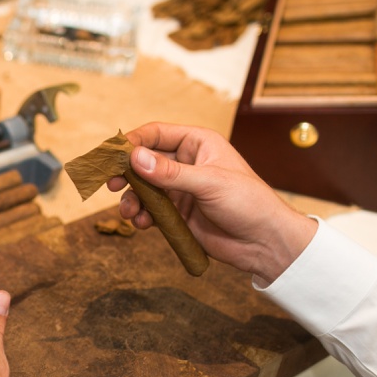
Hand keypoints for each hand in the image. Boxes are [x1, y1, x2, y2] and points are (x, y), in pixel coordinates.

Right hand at [107, 123, 316, 283]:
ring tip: (129, 213)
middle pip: (144, 161)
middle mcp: (187, 163)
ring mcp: (181, 188)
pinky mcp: (178, 212)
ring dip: (132, 199)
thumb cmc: (248, 203)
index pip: (156, 134)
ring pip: (144, 187)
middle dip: (126, 173)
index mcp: (198, 144)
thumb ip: (170, 172)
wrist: (264, 243)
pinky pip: (151, 209)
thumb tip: (135, 157)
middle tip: (111, 185)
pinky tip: (143, 224)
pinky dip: (142, 216)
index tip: (112, 157)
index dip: (132, 143)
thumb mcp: (208, 183)